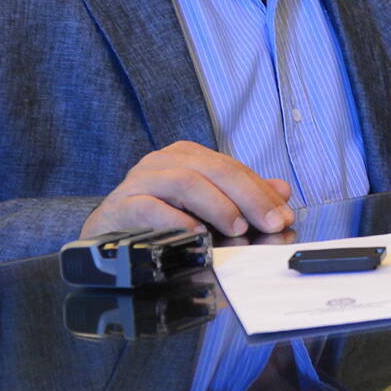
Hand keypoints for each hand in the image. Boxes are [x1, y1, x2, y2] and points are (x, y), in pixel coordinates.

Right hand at [81, 141, 294, 239]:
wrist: (107, 235)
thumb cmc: (160, 218)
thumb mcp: (206, 205)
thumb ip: (243, 196)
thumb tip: (282, 190)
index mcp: (186, 156)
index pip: (233, 168)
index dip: (262, 191)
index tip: (283, 215)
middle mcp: (163, 161)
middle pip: (216, 169)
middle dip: (249, 197)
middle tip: (269, 222)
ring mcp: (140, 180)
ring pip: (187, 181)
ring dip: (218, 206)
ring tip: (237, 228)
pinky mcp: (121, 205)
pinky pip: (151, 207)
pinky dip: (178, 220)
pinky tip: (197, 234)